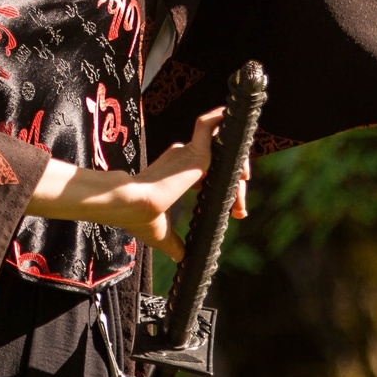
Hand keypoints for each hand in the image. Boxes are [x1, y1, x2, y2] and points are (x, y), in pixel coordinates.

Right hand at [25, 106, 251, 261]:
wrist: (130, 205)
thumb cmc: (138, 216)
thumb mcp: (161, 233)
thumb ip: (173, 242)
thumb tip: (180, 257)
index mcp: (174, 176)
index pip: (207, 177)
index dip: (226, 193)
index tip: (236, 213)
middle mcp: (181, 161)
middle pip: (219, 165)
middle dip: (237, 188)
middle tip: (241, 212)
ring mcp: (186, 153)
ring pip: (220, 148)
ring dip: (238, 163)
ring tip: (246, 183)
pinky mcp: (192, 150)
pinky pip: (207, 126)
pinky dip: (218, 119)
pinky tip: (230, 120)